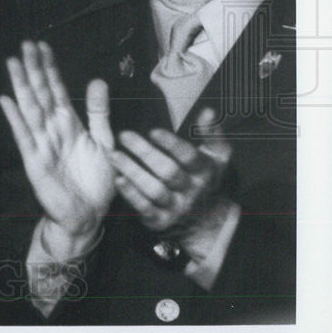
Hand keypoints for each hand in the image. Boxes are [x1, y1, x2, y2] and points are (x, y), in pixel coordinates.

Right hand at [0, 41, 115, 245]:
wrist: (89, 215)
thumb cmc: (96, 181)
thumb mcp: (105, 142)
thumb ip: (99, 113)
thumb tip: (98, 81)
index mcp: (69, 123)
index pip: (56, 89)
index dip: (49, 68)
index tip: (42, 46)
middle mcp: (52, 129)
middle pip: (40, 93)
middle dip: (33, 69)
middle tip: (25, 44)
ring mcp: (41, 143)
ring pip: (30, 108)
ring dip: (21, 85)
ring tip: (13, 62)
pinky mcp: (35, 160)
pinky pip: (24, 135)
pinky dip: (14, 118)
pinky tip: (5, 100)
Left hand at [109, 107, 232, 234]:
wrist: (207, 220)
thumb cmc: (206, 177)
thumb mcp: (217, 156)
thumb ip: (211, 132)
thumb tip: (207, 111)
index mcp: (205, 172)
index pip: (189, 157)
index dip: (172, 144)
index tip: (153, 130)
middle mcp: (192, 191)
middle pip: (169, 172)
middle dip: (145, 153)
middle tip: (124, 135)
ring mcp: (176, 208)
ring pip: (154, 190)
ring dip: (133, 172)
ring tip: (114, 154)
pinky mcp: (161, 221)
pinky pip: (145, 208)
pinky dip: (131, 195)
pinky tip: (118, 179)